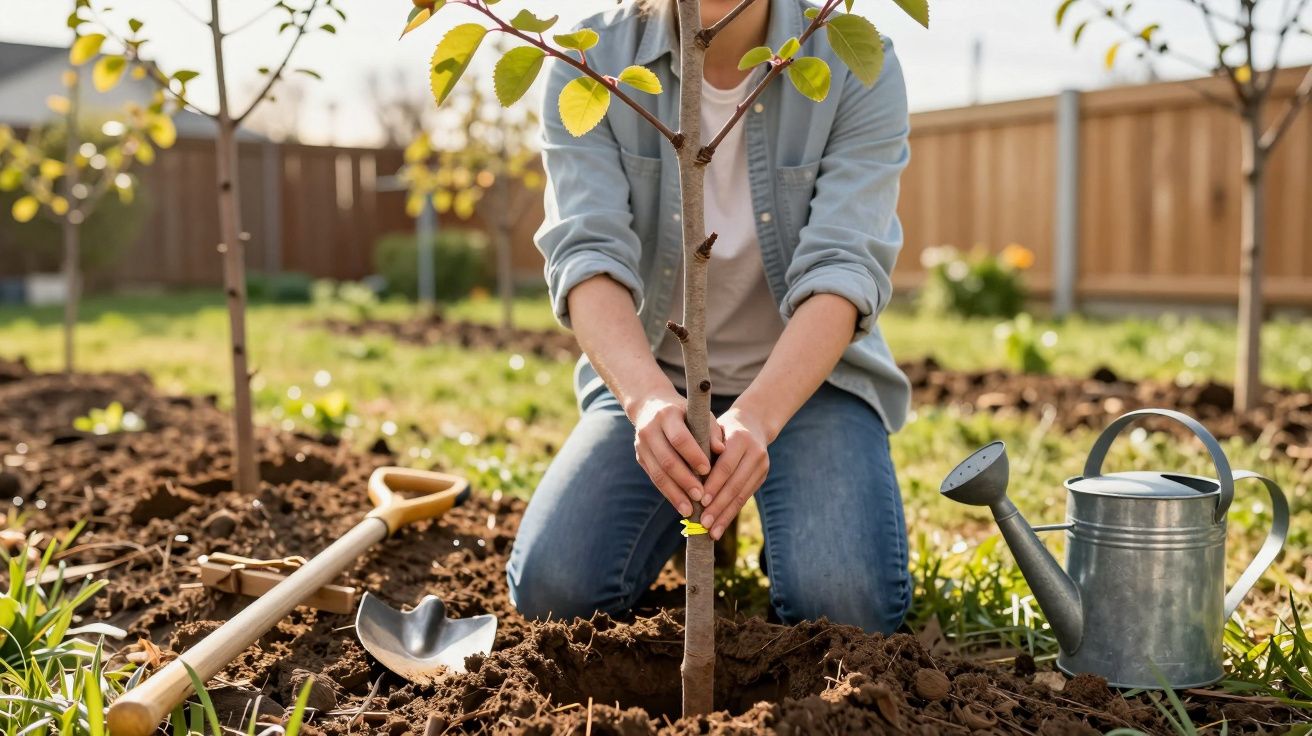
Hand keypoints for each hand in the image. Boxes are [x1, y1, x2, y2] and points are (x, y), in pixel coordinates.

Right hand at [630, 391, 723, 516]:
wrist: (649, 407)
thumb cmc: (684, 413)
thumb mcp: (698, 414)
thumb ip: (711, 430)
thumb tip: (722, 450)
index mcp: (667, 415)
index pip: (680, 439)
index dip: (693, 456)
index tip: (708, 471)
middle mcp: (650, 430)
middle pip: (667, 460)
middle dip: (685, 480)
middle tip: (701, 496)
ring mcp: (641, 445)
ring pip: (658, 474)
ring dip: (674, 494)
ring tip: (689, 510)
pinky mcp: (640, 458)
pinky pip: (654, 479)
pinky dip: (668, 493)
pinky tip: (680, 505)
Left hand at [699, 406, 770, 539]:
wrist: (752, 424)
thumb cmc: (721, 428)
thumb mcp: (713, 429)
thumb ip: (705, 446)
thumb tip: (696, 473)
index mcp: (741, 438)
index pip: (726, 465)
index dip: (714, 485)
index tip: (700, 501)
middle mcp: (755, 452)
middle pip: (735, 484)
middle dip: (719, 506)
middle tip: (703, 523)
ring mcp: (762, 466)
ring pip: (741, 495)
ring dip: (725, 515)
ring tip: (711, 532)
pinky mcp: (762, 477)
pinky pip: (744, 498)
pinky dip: (730, 513)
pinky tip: (719, 527)